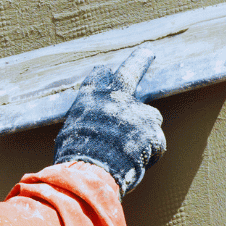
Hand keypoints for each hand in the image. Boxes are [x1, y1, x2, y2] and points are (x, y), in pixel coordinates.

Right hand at [54, 48, 165, 197]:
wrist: (90, 173)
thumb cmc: (74, 157)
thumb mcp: (69, 135)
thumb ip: (84, 124)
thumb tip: (87, 131)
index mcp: (90, 98)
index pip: (98, 76)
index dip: (103, 77)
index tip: (106, 73)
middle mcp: (115, 98)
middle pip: (130, 72)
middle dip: (139, 60)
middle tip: (147, 52)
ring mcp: (137, 112)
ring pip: (150, 116)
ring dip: (145, 129)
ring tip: (133, 150)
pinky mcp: (153, 131)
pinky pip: (156, 142)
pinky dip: (150, 153)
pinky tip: (137, 163)